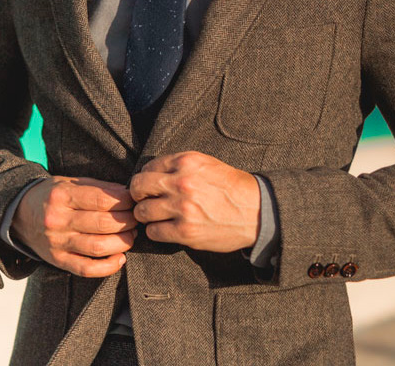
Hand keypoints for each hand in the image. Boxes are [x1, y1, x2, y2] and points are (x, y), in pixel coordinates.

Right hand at [11, 176, 136, 277]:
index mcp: (61, 196)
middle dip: (127, 221)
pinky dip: (107, 267)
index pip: (100, 199)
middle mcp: (58, 220)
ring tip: (131, 235)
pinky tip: (120, 258)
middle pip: (102, 223)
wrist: (19, 214)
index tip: (134, 200)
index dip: (123, 201)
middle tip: (137, 218)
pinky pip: (86, 269)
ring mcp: (57, 243)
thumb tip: (126, 193)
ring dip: (122, 242)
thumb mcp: (69, 182)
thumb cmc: (51, 195)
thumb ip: (97, 187)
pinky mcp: (57, 260)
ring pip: (97, 247)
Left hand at [129, 151, 260, 251]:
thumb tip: (152, 173)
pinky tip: (164, 228)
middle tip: (143, 200)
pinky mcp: (185, 231)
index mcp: (187, 162)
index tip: (149, 185)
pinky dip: (156, 231)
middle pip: (138, 187)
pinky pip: (154, 232)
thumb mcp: (207, 164)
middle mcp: (181, 182)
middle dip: (138, 194)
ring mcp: (182, 208)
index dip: (146, 176)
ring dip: (145, 215)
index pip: (149, 166)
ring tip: (154, 216)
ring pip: (142, 211)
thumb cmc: (231, 187)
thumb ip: (180, 166)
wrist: (256, 211)